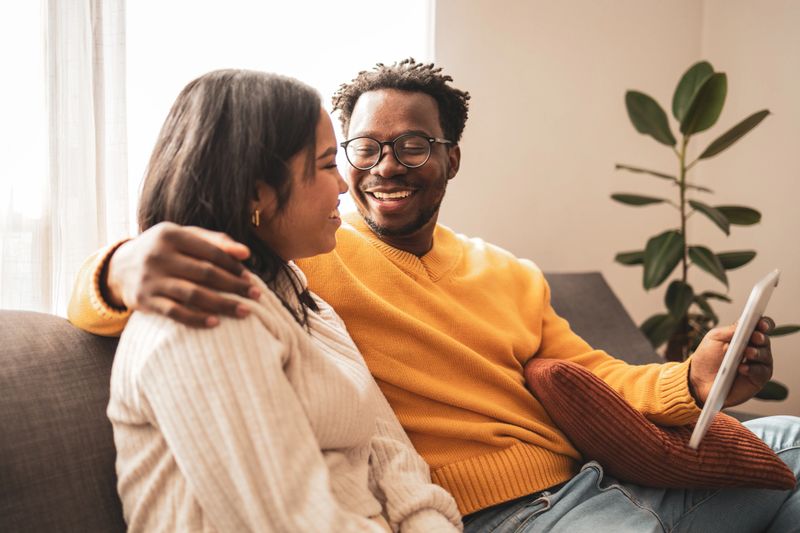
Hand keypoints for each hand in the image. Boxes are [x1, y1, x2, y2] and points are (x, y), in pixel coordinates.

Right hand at [105, 222, 259, 326]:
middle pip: (205, 273)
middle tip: (256, 295)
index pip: (211, 251)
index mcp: (170, 234)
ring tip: (245, 311)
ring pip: (193, 294)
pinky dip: (197, 318)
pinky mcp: (144, 301)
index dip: (233, 265)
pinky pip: (175, 312)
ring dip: (223, 304)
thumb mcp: (184, 237)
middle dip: (234, 286)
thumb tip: (246, 253)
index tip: (250, 278)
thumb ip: (215, 241)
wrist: (119, 267)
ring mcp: (150, 279)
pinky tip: (216, 323)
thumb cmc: (164, 250)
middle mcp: (158, 255)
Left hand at [688, 317, 774, 406]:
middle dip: (761, 338)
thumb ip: (730, 330)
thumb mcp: (714, 338)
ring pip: (766, 356)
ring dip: (757, 353)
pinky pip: (761, 373)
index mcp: (746, 336)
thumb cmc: (707, 357)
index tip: (761, 323)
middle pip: (765, 340)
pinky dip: (753, 369)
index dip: (764, 323)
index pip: (761, 326)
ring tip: (747, 352)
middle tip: (755, 337)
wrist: (698, 380)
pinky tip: (743, 368)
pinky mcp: (757, 380)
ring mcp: (758, 365)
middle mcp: (755, 349)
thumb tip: (744, 322)